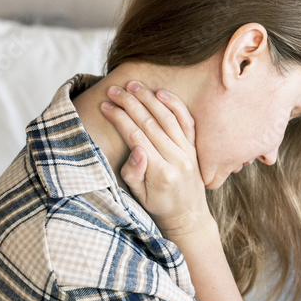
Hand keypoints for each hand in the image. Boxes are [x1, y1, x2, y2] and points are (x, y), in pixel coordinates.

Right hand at [101, 81, 209, 234]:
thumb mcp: (139, 196)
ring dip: (149, 99)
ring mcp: (189, 152)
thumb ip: (135, 173)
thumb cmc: (158, 206)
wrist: (187, 215)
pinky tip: (160, 93)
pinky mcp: (195, 147)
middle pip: (151, 123)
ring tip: (133, 85)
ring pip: (168, 118)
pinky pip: (186, 121)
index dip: (119, 118)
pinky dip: (174, 105)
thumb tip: (136, 149)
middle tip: (114, 89)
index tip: (105, 106)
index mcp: (161, 173)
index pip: (136, 137)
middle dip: (130, 103)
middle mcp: (178, 159)